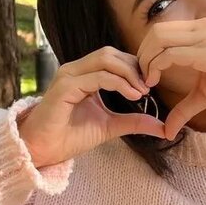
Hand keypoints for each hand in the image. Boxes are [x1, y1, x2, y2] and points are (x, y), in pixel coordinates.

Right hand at [17, 46, 166, 165]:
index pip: (114, 58)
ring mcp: (68, 76)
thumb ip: (134, 121)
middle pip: (111, 53)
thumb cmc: (70, 136)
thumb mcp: (110, 126)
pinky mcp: (64, 87)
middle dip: (134, 67)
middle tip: (149, 87)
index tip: (150, 86)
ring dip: (128, 73)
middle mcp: (75, 70)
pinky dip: (118, 83)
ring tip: (142, 91)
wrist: (43, 151)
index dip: (134, 67)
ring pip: (105, 59)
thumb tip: (162, 127)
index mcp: (84, 74)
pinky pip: (97, 77)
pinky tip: (132, 95)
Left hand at [135, 17, 205, 140]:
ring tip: (147, 81)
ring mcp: (204, 37)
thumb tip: (167, 131)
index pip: (161, 32)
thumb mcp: (205, 94)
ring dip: (146, 60)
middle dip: (142, 54)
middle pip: (155, 31)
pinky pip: (171, 53)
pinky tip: (155, 82)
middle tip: (141, 79)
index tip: (145, 76)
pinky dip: (156, 67)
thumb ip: (184, 108)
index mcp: (199, 31)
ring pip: (159, 38)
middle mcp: (199, 28)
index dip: (147, 52)